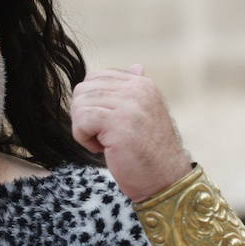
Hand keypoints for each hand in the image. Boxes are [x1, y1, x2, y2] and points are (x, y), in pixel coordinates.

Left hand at [70, 65, 191, 201]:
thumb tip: (135, 66)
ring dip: (83, 128)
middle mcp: (137, 89)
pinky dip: (83, 138)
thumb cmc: (149, 152)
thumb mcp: (144, 114)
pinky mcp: (118, 122)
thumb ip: (134, 92)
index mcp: (142, 84)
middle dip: (83, 115)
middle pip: (83, 89)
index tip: (106, 124)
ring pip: (80, 104)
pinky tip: (100, 149)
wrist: (165, 179)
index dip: (91, 102)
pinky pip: (81, 120)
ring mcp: (129, 104)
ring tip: (103, 143)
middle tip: (101, 135)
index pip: (96, 77)